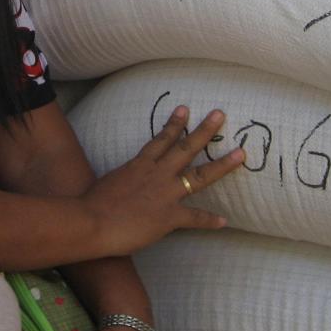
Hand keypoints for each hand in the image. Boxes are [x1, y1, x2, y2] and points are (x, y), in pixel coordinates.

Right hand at [81, 105, 242, 258]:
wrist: (91, 222)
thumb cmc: (91, 203)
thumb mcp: (109, 181)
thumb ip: (123, 179)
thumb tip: (125, 182)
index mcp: (139, 165)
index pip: (161, 140)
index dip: (174, 124)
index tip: (185, 109)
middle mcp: (156, 174)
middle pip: (186, 148)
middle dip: (205, 131)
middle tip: (221, 114)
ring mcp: (165, 194)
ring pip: (198, 176)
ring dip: (222, 165)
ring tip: (240, 154)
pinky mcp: (168, 217)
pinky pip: (194, 218)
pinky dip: (209, 220)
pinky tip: (224, 221)